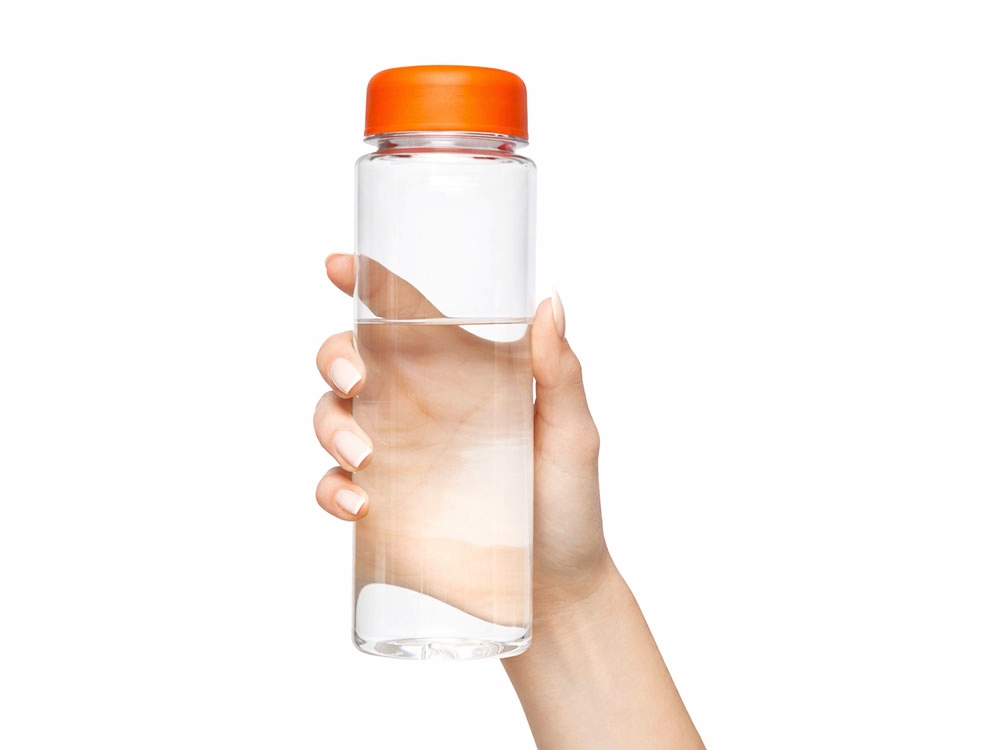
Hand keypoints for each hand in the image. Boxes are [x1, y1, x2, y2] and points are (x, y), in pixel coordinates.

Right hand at [314, 254, 611, 624]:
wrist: (556, 590)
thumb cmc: (569, 503)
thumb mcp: (572, 434)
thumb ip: (560, 372)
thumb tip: (550, 302)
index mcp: (458, 372)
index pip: (406, 314)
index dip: (367, 283)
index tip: (336, 266)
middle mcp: (417, 405)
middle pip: (351, 358)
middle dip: (334, 354)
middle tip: (354, 375)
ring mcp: (392, 456)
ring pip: (330, 415)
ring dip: (330, 423)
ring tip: (364, 453)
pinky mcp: (378, 508)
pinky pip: (332, 485)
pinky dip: (330, 488)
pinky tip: (358, 501)